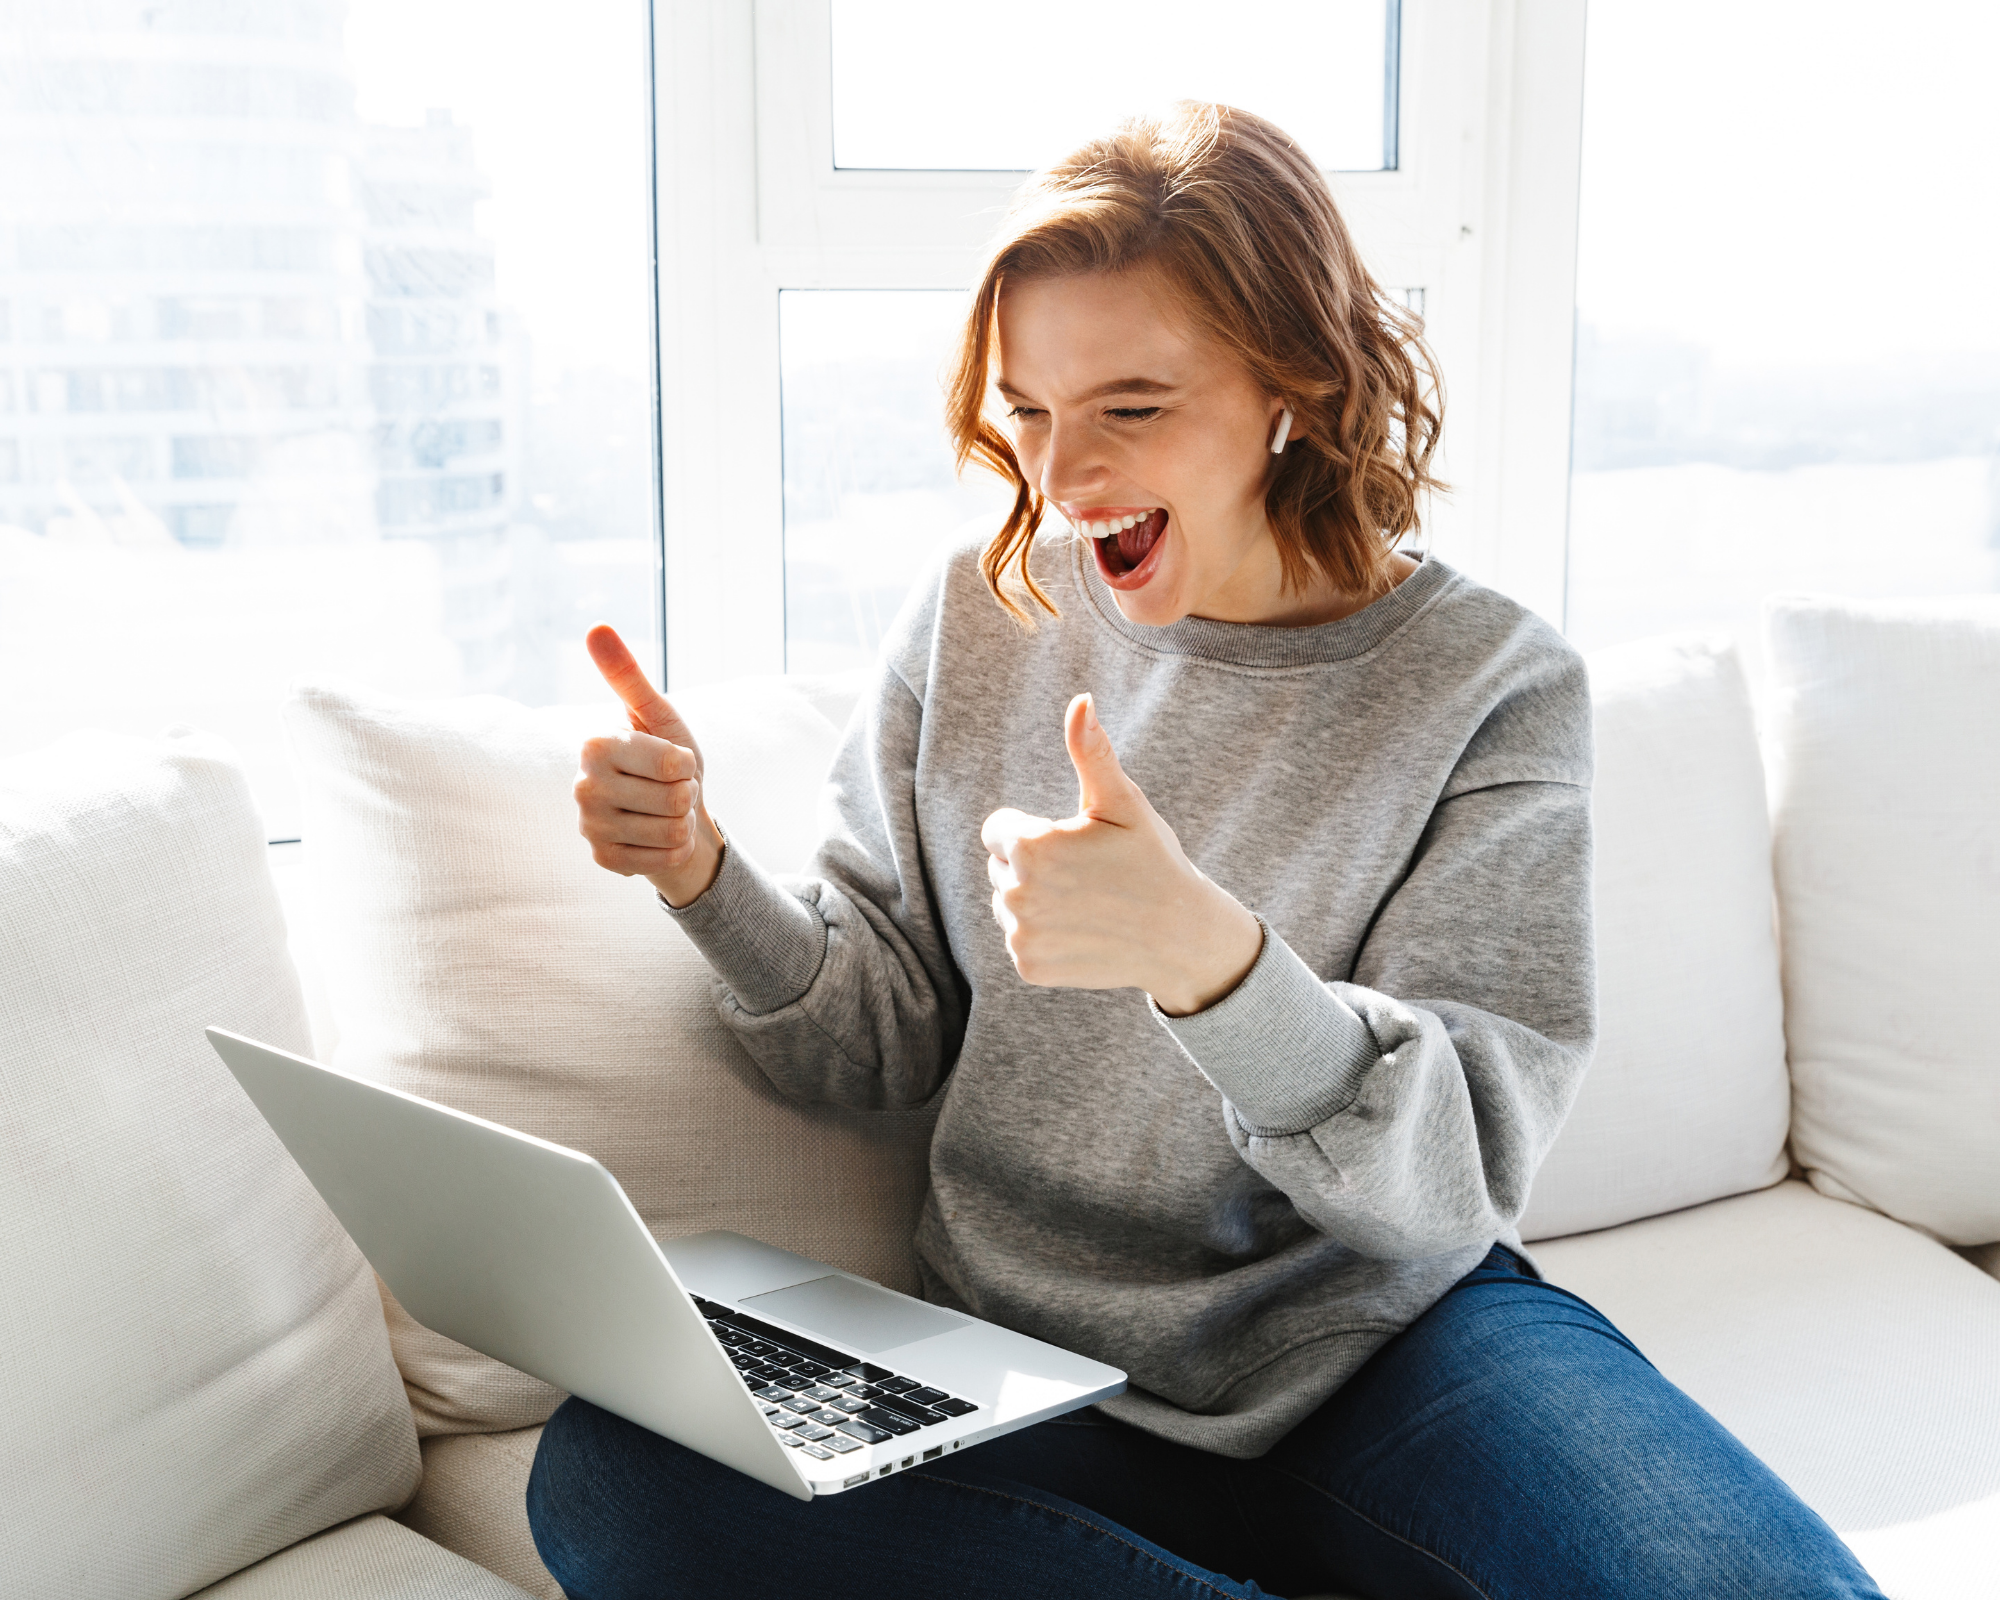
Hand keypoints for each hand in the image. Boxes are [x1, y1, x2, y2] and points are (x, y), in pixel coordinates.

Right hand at [574, 624, 722, 906]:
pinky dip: (674, 850)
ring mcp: (590, 828)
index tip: (671, 762)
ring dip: (681, 823)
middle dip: (686, 794)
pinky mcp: (605, 860)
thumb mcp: (657, 715)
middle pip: (676, 799)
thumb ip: (628, 676)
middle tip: (669, 789)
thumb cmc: (667, 759)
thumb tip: (596, 627)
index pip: (673, 763)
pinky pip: (665, 859)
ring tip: (663, 813)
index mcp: (594, 745)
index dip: (686, 764)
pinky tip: (655, 838)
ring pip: (672, 832)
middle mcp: (583, 787)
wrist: (671, 814)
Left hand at [981, 694, 1262, 1015]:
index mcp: (1031, 846)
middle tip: (1087, 875)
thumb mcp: (1123, 802)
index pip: (998, 829)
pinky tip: (1081, 932)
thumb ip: (1092, 752)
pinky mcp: (1029, 966)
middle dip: (1033, 866)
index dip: (1035, 832)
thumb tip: (1081, 701)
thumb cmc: (1151, 860)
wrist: (1181, 936)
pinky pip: (1020, 939)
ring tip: (1085, 903)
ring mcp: (1021, 934)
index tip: (1073, 843)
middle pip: (1001, 867)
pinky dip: (1044, 936)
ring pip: (1008, 904)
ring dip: (1036, 902)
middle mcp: (1016, 894)